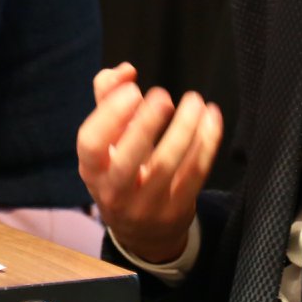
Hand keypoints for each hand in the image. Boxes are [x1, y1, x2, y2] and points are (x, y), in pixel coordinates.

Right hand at [77, 62, 221, 264]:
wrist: (143, 231)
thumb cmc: (122, 170)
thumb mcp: (107, 141)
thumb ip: (108, 98)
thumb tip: (124, 70)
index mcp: (92, 170)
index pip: (90, 145)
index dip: (109, 116)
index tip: (132, 90)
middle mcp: (115, 192)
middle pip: (128, 160)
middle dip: (146, 125)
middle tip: (163, 96)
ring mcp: (147, 205)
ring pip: (166, 166)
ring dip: (184, 130)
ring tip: (195, 101)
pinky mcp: (176, 210)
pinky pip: (194, 174)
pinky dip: (206, 144)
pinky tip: (211, 118)